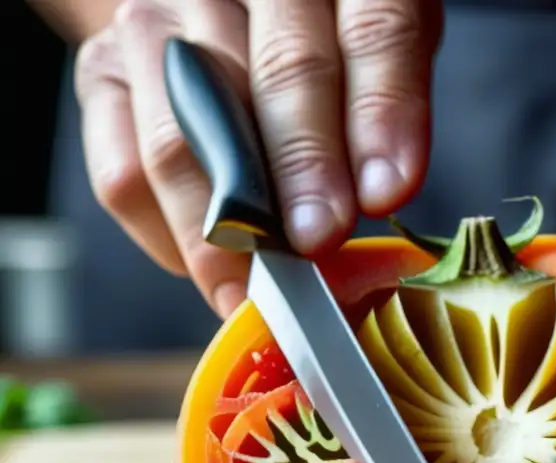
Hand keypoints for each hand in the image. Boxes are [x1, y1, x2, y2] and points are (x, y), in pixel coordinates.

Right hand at [74, 0, 441, 318]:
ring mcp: (159, 22)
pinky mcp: (105, 73)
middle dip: (305, 169)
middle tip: (320, 240)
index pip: (374, 30)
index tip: (388, 191)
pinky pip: (123, 172)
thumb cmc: (318, 49)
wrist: (225, 20)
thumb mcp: (372, 60)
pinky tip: (210, 266)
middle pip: (283, 71)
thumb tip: (381, 198)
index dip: (381, 114)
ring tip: (263, 281)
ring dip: (229, 222)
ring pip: (188, 133)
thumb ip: (383, 109)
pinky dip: (169, 234)